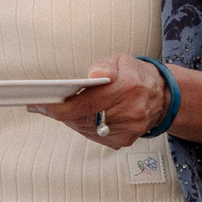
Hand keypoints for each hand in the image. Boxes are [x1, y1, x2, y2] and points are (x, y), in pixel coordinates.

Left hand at [33, 54, 166, 149]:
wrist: (162, 97)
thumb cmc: (137, 76)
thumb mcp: (121, 60)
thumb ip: (103, 66)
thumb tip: (91, 76)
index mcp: (129, 88)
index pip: (86, 104)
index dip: (59, 107)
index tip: (39, 103)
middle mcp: (130, 112)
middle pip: (83, 118)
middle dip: (59, 112)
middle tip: (40, 104)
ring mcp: (128, 130)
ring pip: (86, 129)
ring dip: (69, 119)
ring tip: (56, 108)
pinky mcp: (124, 141)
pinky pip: (94, 136)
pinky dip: (82, 126)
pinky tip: (76, 116)